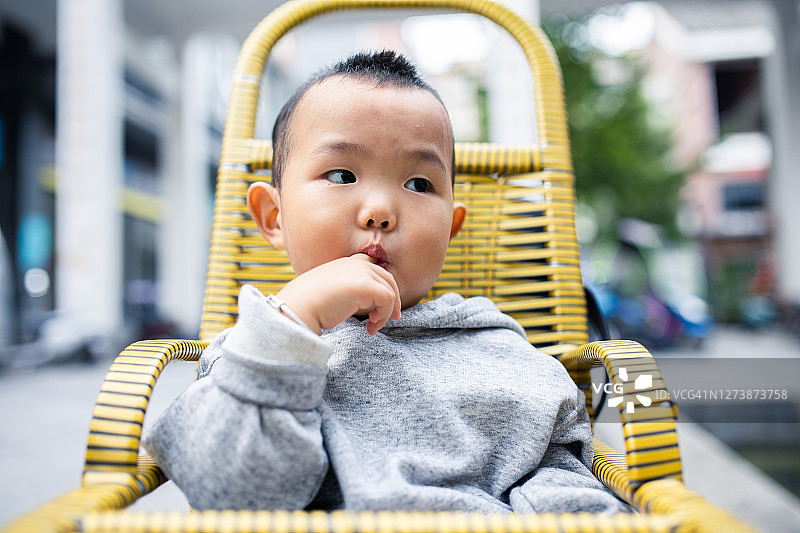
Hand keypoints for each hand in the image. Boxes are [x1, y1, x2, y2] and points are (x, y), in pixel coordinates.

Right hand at [276, 254, 401, 335]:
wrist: (298, 306)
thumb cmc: (308, 304)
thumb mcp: (329, 291)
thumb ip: (345, 291)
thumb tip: (355, 303)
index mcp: (346, 263)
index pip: (373, 268)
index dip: (382, 284)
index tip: (380, 304)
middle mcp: (356, 263)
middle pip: (387, 278)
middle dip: (393, 298)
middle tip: (393, 316)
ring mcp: (362, 273)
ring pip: (390, 290)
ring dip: (386, 312)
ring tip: (373, 326)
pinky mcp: (367, 286)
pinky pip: (388, 300)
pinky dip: (384, 316)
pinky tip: (370, 327)